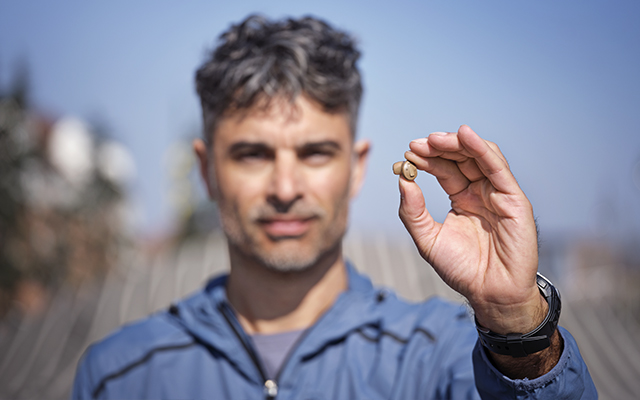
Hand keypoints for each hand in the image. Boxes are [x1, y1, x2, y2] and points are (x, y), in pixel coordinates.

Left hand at [398, 125, 544, 334]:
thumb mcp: (428, 239)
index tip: (407, 152)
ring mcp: (498, 193)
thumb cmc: (461, 269)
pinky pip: (498, 168)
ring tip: (434, 139)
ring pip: (480, 156)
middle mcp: (481, 191)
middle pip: (461, 158)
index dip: (427, 159)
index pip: (444, 169)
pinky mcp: (514, 199)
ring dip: (457, 144)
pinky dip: (482, 149)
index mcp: (462, 198)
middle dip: (439, 147)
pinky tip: (465, 136)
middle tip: (417, 144)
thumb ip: (412, 212)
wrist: (489, 293)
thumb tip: (401, 179)